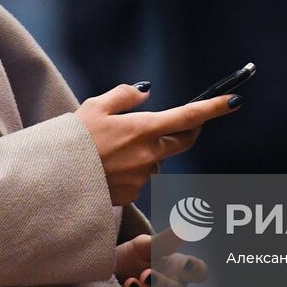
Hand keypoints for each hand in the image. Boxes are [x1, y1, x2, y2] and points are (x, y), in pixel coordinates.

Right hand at [75, 83, 241, 205]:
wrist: (51, 182)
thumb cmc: (70, 141)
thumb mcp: (94, 106)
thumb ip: (124, 95)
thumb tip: (146, 91)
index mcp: (142, 128)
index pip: (188, 116)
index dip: (214, 108)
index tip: (234, 100)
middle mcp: (149, 155)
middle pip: (182, 142)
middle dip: (185, 130)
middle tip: (177, 121)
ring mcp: (142, 178)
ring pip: (157, 161)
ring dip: (148, 152)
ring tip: (112, 149)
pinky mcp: (132, 195)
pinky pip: (141, 179)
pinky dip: (131, 171)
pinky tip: (107, 168)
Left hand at [114, 229, 208, 286]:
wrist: (111, 270)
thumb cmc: (134, 256)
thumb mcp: (145, 245)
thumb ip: (165, 240)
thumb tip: (185, 227)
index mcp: (178, 268)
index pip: (198, 271)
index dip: (196, 270)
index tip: (185, 262)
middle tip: (144, 274)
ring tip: (128, 283)